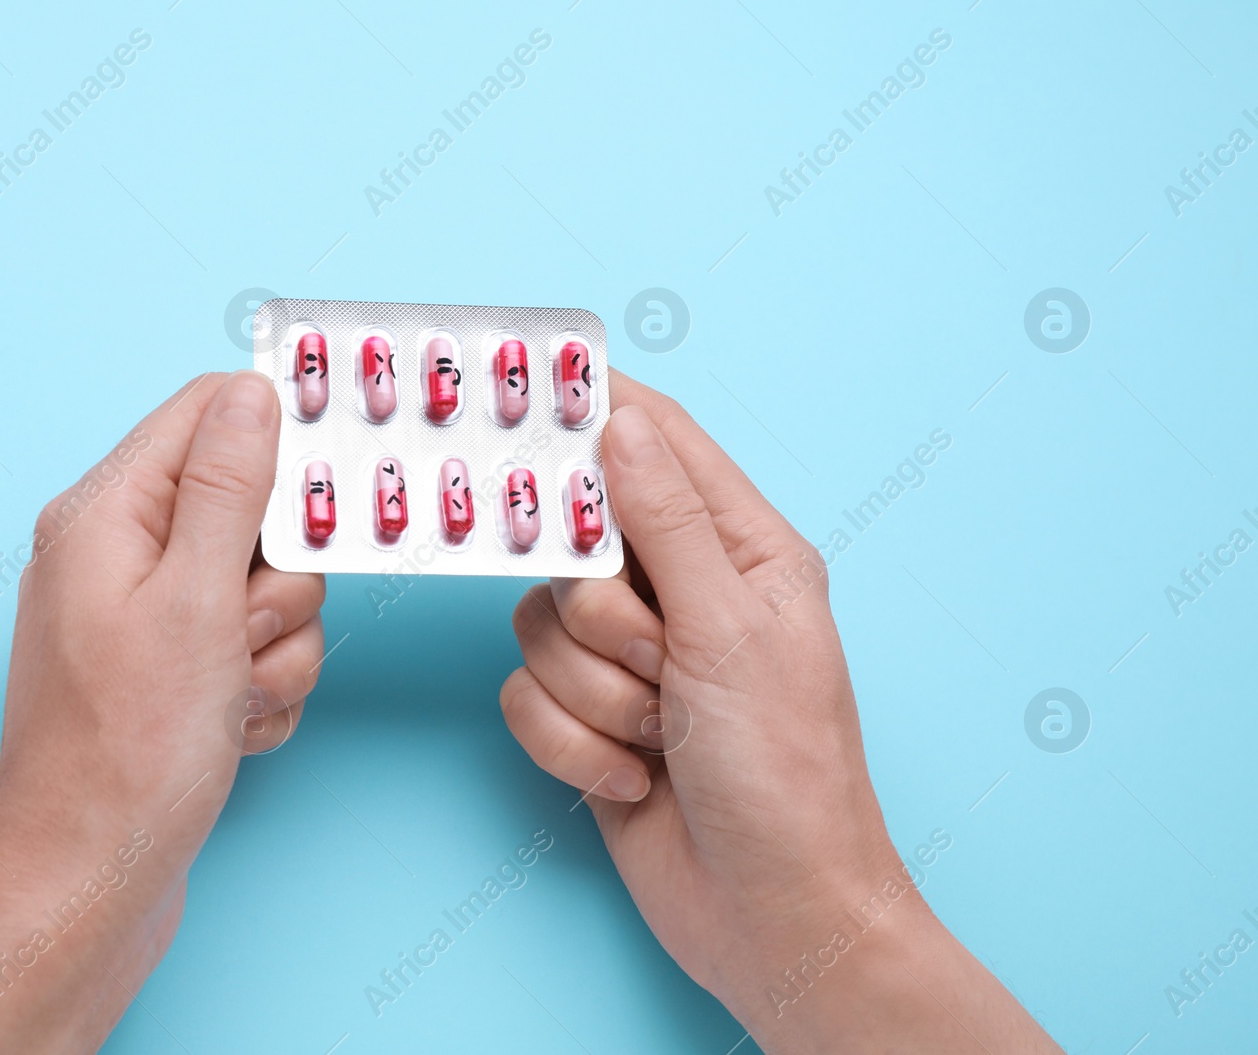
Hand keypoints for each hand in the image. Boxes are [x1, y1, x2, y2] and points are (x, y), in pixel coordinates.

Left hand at [0, 370, 323, 1053]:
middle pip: (251, 510)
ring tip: (229, 699)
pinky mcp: (170, 678)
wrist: (89, 889)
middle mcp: (118, 557)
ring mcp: (145, 622)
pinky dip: (262, 692)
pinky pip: (257, 653)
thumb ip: (229, 488)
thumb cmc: (124, 755)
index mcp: (105, 515)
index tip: (324, 492)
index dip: (277, 442)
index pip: (207, 414)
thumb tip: (251, 392)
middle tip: (243, 632)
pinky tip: (230, 731)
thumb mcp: (195, 602)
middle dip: (277, 580)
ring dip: (276, 649)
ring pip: (268, 591)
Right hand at [501, 371, 1057, 1051]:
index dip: (596, 412)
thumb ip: (667, 522)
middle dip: (602, 616)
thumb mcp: (731, 632)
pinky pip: (524, 695)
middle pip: (576, 541)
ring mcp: (631, 660)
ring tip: (660, 734)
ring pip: (539, 625)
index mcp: (742, 550)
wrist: (772, 917)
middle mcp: (682, 593)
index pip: (660, 442)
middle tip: (654, 656)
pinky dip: (573, 744)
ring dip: (595, 695)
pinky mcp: (589, 720)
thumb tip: (620, 422)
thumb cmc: (786, 775)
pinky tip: (635, 777)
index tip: (529, 393)